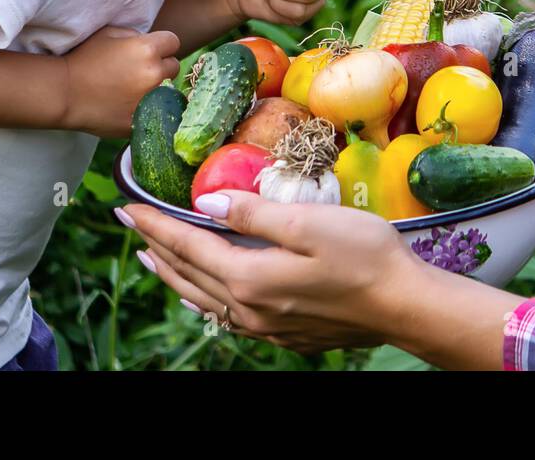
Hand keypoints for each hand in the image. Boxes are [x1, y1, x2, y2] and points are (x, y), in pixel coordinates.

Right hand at [61, 26, 180, 136]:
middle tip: (141, 71)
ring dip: (157, 88)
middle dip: (161, 67)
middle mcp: (154, 74)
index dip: (162, 45)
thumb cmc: (83, 59)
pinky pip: (155, 111)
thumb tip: (147, 41)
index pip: (173, 42)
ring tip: (134, 90)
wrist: (65, 93)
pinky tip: (129, 105)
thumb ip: (133, 34)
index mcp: (147, 49)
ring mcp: (150, 99)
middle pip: (173, 67)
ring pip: (168, 91)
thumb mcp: (107, 34)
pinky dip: (146, 109)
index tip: (152, 51)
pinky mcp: (143, 120)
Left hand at [117, 192, 426, 352]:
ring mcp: (267, 325)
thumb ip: (254, 213)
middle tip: (130, 225)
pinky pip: (228, 315)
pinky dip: (203, 298)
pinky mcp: (286, 332)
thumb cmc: (366, 255)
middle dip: (157, 247)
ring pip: (204, 299)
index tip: (127, 206)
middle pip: (189, 274)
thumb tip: (208, 201)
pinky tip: (202, 295)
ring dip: (174, 275)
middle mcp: (250, 308)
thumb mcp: (310, 222)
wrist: (406, 306)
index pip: (188, 245)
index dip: (156, 224)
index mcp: (250, 277)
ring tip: (153, 259)